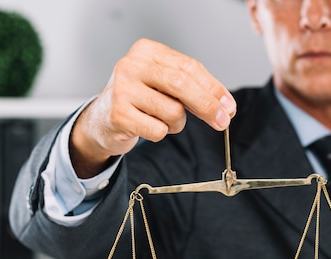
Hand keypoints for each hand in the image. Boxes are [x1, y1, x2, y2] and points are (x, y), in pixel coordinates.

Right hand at [70, 39, 236, 177]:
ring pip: (173, 111)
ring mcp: (122, 89)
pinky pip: (158, 130)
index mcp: (147, 51)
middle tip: (222, 121)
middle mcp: (131, 65)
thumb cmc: (139, 99)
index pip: (189, 67)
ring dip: (177, 123)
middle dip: (207, 106)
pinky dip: (160, 133)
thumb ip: (193, 89)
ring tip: (162, 120)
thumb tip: (225, 106)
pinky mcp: (118, 114)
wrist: (102, 120)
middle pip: (182, 85)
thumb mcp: (164, 84)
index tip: (229, 105)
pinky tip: (147, 127)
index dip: (213, 88)